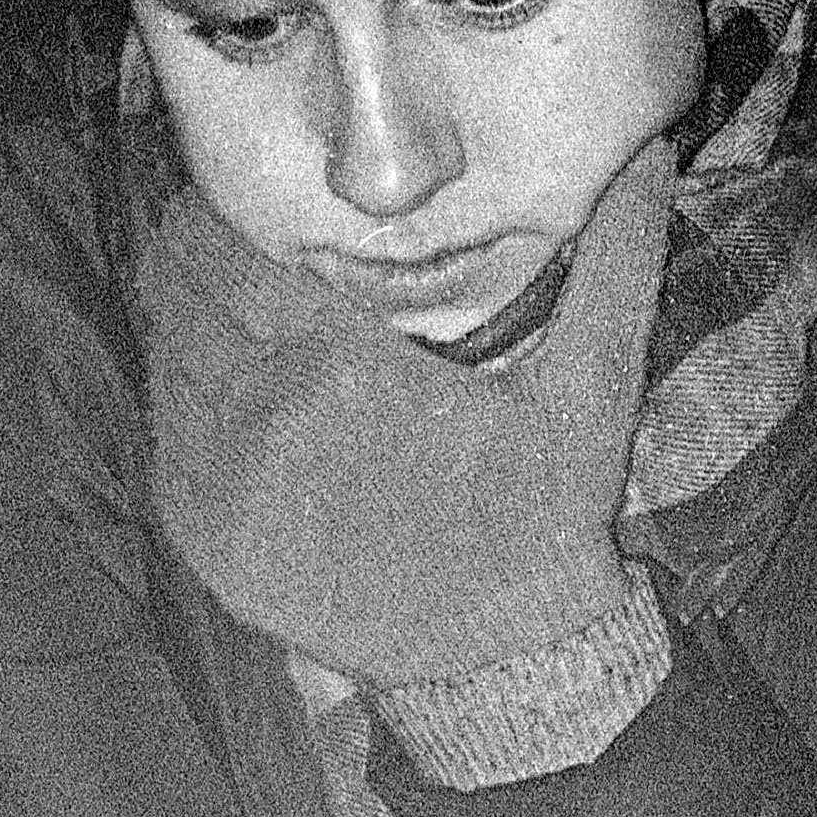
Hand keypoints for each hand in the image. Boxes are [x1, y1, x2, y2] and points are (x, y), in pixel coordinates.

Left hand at [140, 137, 674, 682]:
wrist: (500, 664)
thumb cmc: (545, 518)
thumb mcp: (593, 388)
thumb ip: (613, 263)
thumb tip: (652, 152)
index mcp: (338, 367)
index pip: (226, 248)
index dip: (222, 208)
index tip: (244, 190)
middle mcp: (260, 419)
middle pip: (179, 292)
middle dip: (197, 251)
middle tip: (230, 234)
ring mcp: (220, 486)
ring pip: (164, 360)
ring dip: (187, 322)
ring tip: (228, 303)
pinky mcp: (204, 540)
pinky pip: (165, 439)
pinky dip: (185, 403)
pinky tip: (229, 391)